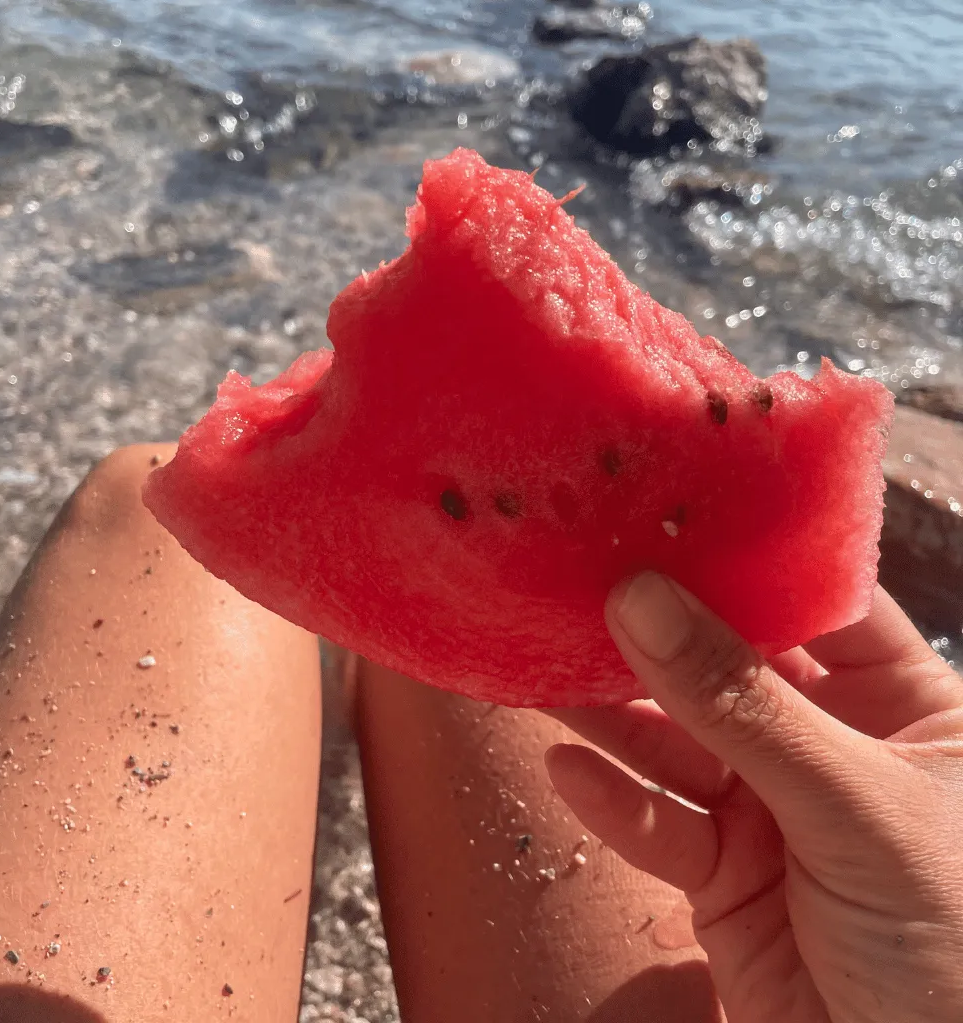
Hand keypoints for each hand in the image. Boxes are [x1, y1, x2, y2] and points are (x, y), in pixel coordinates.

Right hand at [545, 574, 962, 1022]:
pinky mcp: (723, 875)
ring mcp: (772, 810)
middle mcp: (832, 745)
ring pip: (676, 743)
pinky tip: (566, 770)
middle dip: (655, 635)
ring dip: (611, 714)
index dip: (742, 560)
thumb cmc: (956, 948)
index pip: (817, 604)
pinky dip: (612, 801)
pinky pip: (657, 823)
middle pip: (726, 668)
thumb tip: (643, 598)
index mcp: (904, 705)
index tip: (660, 517)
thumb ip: (743, 705)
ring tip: (544, 671)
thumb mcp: (856, 806)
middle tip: (577, 590)